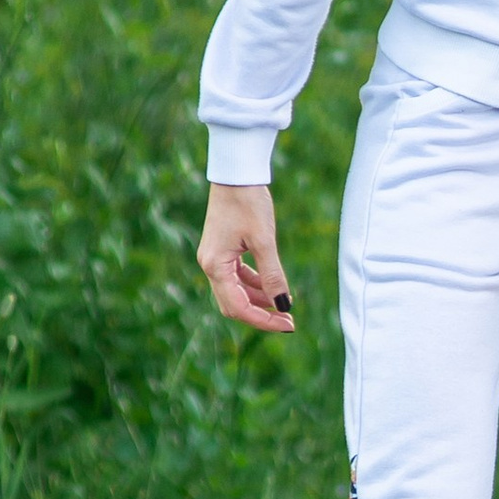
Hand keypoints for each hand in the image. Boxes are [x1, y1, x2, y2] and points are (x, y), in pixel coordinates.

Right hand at [200, 183, 293, 333]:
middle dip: (261, 314)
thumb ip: (273, 276)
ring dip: (259, 301)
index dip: (263, 320)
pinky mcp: (222, 251)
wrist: (236, 174)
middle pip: (233, 305)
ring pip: (236, 292)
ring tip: (285, 304)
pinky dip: (254, 285)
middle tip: (288, 320)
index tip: (288, 324)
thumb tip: (283, 306)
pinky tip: (273, 286)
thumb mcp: (264, 241)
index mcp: (215, 266)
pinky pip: (237, 277)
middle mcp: (210, 265)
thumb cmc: (248, 203)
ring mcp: (214, 259)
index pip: (238, 308)